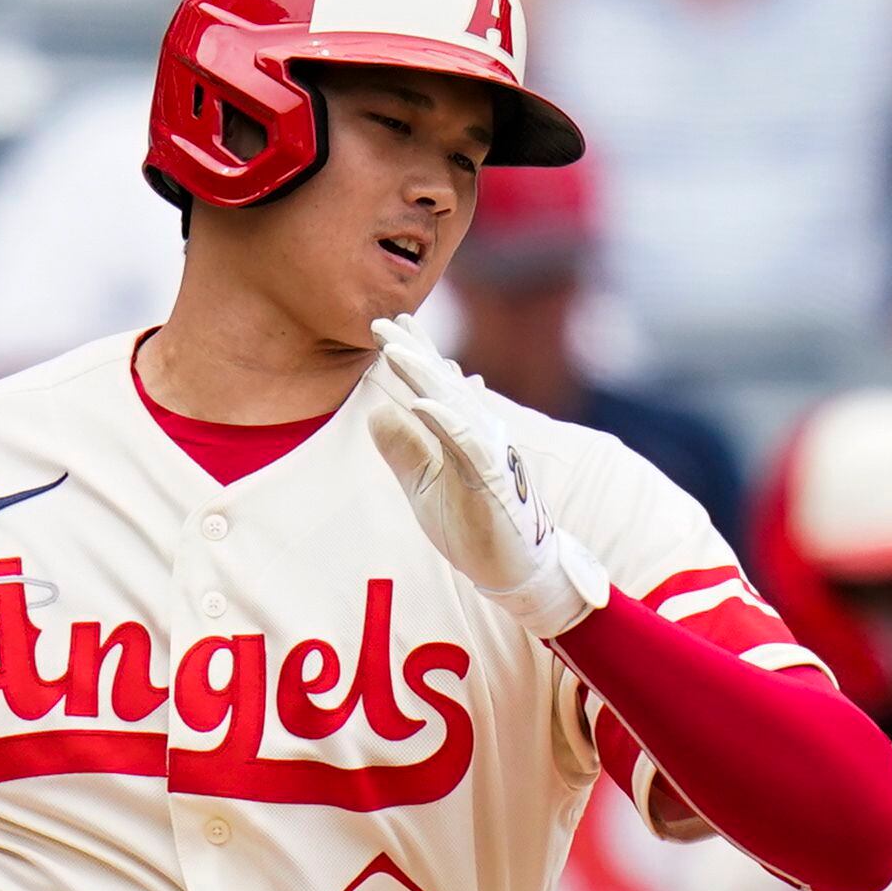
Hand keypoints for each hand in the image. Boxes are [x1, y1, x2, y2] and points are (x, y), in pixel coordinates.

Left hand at [360, 312, 611, 636]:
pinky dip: (444, 421)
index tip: (388, 325)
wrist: (513, 569)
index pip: (435, 386)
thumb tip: (378, 412)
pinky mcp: (492, 478)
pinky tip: (420, 404)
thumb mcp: (424, 485)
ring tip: (392, 351)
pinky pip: (466, 443)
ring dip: (422, 376)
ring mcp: (488, 452)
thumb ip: (404, 450)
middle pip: (441, 384)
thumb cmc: (473, 526)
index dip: (414, 353)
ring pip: (453, 405)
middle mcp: (479, 432)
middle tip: (381, 321)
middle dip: (413, 351)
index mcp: (464, 431)